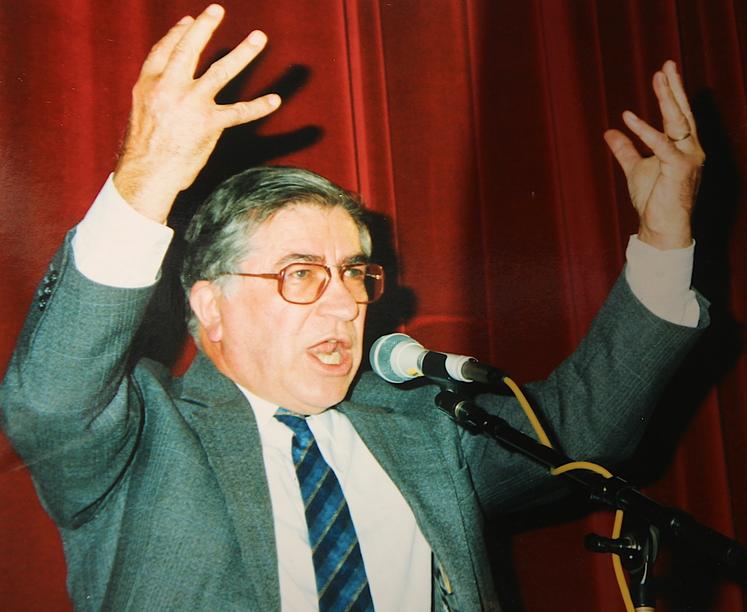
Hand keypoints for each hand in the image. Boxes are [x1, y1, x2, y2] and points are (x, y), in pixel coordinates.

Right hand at [113, 4, 279, 222]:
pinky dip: (258, 106)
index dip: (177, 33)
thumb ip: (157, 97)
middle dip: (204, 27)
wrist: (146, 174)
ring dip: (243, 53)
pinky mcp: (208, 123)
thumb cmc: (144, 150)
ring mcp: (191, 103)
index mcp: (149, 83)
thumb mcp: (141, 113)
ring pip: (221, 71)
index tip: (188, 21)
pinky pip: (239, 112)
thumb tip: (170, 93)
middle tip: (217, 9)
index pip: (164, 50)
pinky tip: (274, 100)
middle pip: (189, 49)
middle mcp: (169, 87)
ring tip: (259, 37)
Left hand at [604, 60, 704, 249]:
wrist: (660, 226)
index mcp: (684, 147)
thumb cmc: (652, 200)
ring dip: (667, 98)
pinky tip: (628, 118)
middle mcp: (691, 149)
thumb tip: (609, 132)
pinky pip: (661, 145)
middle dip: (675, 87)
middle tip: (667, 64)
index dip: (672, 93)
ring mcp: (689, 157)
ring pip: (678, 121)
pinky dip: (644, 131)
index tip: (664, 72)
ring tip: (658, 78)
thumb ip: (625, 149)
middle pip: (683, 112)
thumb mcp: (634, 168)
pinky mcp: (679, 168)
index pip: (680, 114)